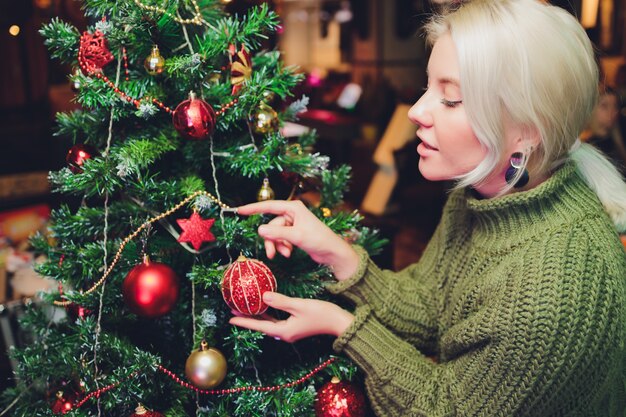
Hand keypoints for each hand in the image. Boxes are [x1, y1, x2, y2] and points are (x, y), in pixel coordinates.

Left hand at [229, 292, 353, 342]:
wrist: (339, 322)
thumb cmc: (321, 313)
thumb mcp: (299, 305)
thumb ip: (281, 301)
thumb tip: (263, 296)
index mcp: (284, 330)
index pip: (260, 326)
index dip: (244, 321)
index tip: (230, 318)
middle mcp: (285, 333)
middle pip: (262, 325)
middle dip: (248, 317)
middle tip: (233, 309)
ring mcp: (291, 331)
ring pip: (269, 323)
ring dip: (258, 315)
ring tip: (245, 307)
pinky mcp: (296, 326)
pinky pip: (277, 320)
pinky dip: (269, 314)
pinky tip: (265, 307)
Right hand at [237, 200, 359, 279]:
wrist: (332, 252)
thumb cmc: (318, 240)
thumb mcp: (296, 236)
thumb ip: (277, 233)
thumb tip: (260, 230)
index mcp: (293, 207)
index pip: (269, 206)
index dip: (253, 208)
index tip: (239, 210)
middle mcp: (292, 213)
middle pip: (271, 225)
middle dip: (271, 240)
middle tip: (271, 254)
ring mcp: (293, 223)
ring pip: (275, 234)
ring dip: (278, 245)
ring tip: (285, 254)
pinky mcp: (294, 233)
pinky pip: (281, 238)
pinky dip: (283, 246)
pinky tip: (289, 253)